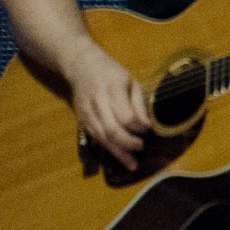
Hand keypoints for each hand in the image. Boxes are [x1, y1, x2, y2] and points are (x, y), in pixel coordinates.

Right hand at [65, 37, 147, 168]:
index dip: (138, 128)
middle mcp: (97, 102)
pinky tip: (120, 157)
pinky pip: (95, 137)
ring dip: (118, 153)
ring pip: (101, 137)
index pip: (125, 116)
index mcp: (112, 90)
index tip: (148, 130)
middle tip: (141, 147)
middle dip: (128, 144)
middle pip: (112, 130)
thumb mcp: (131, 82)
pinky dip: (108, 149)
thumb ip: (139, 104)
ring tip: (132, 164)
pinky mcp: (81, 119)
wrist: (80, 65)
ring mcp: (86, 112)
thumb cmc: (111, 73)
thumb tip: (148, 126)